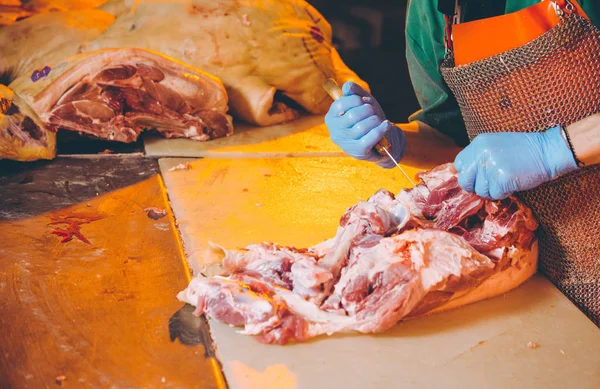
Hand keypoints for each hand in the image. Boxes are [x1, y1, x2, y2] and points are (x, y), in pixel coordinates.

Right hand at [324, 81, 406, 168]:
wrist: (379, 140)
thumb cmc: (367, 118)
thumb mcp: (361, 102)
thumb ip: (354, 92)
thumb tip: (347, 87)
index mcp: (331, 117)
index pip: (341, 104)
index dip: (356, 100)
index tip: (364, 101)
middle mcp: (335, 131)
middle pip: (353, 116)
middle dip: (368, 110)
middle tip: (373, 111)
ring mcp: (346, 143)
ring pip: (362, 127)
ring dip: (375, 120)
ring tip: (379, 120)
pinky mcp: (358, 152)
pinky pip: (370, 138)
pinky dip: (381, 129)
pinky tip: (386, 125)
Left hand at [454, 126, 577, 199]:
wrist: (547, 151)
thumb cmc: (523, 151)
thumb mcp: (495, 146)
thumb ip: (479, 157)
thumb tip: (465, 175)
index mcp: (478, 144)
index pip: (459, 164)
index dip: (468, 173)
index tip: (478, 176)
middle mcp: (481, 154)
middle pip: (465, 180)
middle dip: (476, 186)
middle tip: (491, 183)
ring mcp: (491, 165)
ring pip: (480, 190)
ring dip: (493, 190)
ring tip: (506, 178)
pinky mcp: (502, 178)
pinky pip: (495, 195)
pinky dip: (504, 193)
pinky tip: (513, 182)